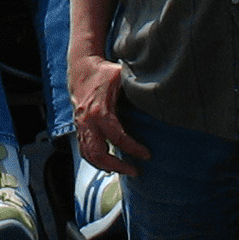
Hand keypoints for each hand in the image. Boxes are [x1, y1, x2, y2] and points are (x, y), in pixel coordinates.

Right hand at [70, 51, 145, 171]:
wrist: (80, 68)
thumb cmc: (104, 72)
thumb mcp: (121, 76)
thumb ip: (136, 87)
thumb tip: (159, 93)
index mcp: (100, 111)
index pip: (117, 137)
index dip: (133, 149)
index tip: (147, 155)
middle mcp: (88, 122)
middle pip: (98, 153)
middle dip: (116, 166)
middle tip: (135, 171)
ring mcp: (81, 126)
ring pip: (88, 155)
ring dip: (105, 166)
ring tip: (123, 170)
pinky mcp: (78, 127)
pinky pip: (84, 150)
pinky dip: (95, 160)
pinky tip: (108, 165)